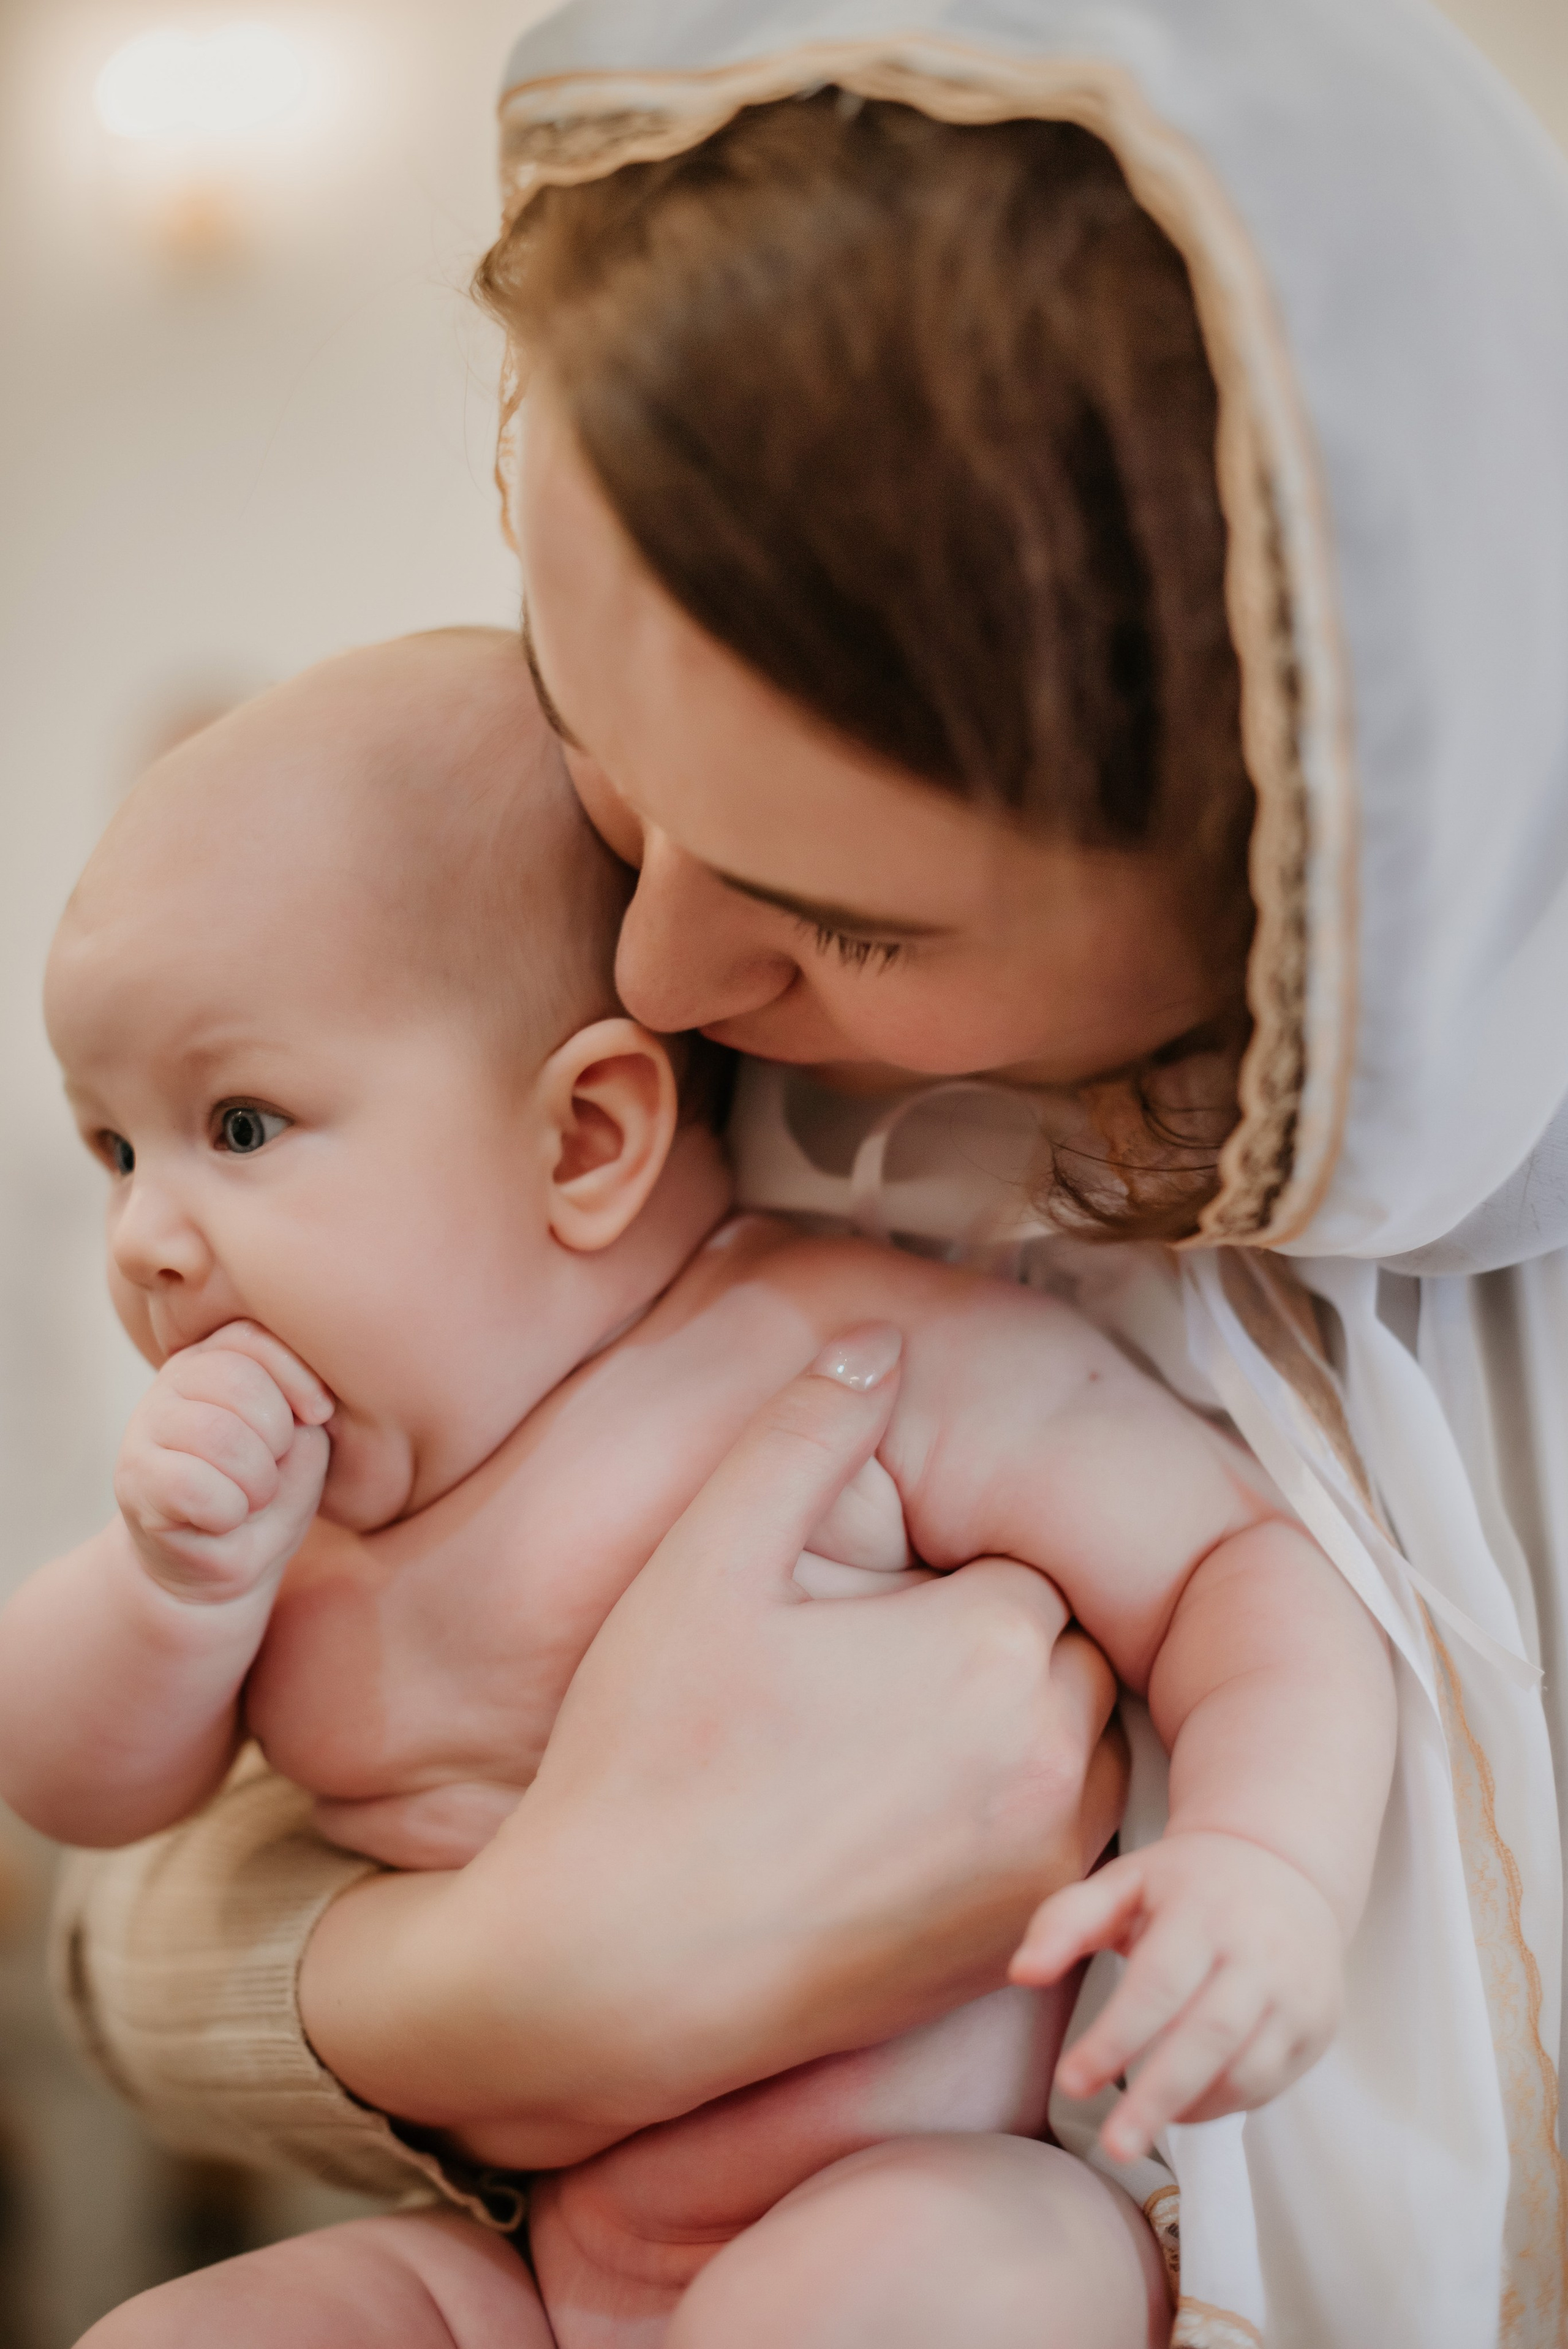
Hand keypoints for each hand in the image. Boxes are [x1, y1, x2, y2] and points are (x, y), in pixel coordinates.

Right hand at [115, 1322, 332, 1603]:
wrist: (222, 1564)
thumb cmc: (268, 1492)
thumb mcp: (301, 1440)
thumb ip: (303, 1403)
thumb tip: (312, 1402)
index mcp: (216, 1358)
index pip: (252, 1338)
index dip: (298, 1376)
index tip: (320, 1415)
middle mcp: (173, 1382)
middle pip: (240, 1382)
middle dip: (276, 1437)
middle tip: (271, 1470)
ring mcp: (145, 1428)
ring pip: (219, 1435)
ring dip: (256, 1481)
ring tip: (249, 1498)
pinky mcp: (134, 1480)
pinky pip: (195, 1487)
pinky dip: (228, 1512)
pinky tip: (221, 1519)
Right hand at [301, 1325, 1126, 2168]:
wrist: (613, 1973)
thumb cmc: (648, 1756)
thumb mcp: (708, 1564)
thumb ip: (803, 1436)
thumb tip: (879, 1341)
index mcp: (993, 1641)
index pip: (1008, 1568)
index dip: (924, 1589)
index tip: (843, 1631)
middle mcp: (1053, 1755)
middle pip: (1054, 1654)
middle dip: (976, 1651)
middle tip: (854, 1687)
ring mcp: (1046, 1866)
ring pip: (1072, 1749)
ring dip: (1004, 1735)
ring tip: (875, 1756)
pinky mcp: (1021, 1948)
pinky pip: (1057, 1849)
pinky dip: (1002, 1828)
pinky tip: (891, 1836)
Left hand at [1010, 1830, 1342, 2161]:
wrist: (1283, 1865)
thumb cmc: (1186, 1880)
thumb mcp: (1123, 1881)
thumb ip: (1066, 1921)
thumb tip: (1020, 1973)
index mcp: (1204, 1909)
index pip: (1158, 1985)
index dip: (1115, 2038)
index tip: (1070, 2082)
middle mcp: (1259, 1951)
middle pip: (1209, 2035)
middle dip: (1157, 2096)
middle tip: (1114, 2145)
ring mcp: (1298, 1990)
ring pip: (1247, 2068)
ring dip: (1190, 2107)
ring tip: (1138, 2127)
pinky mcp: (1318, 2024)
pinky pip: (1271, 2081)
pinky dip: (1224, 2103)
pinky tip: (1183, 2106)